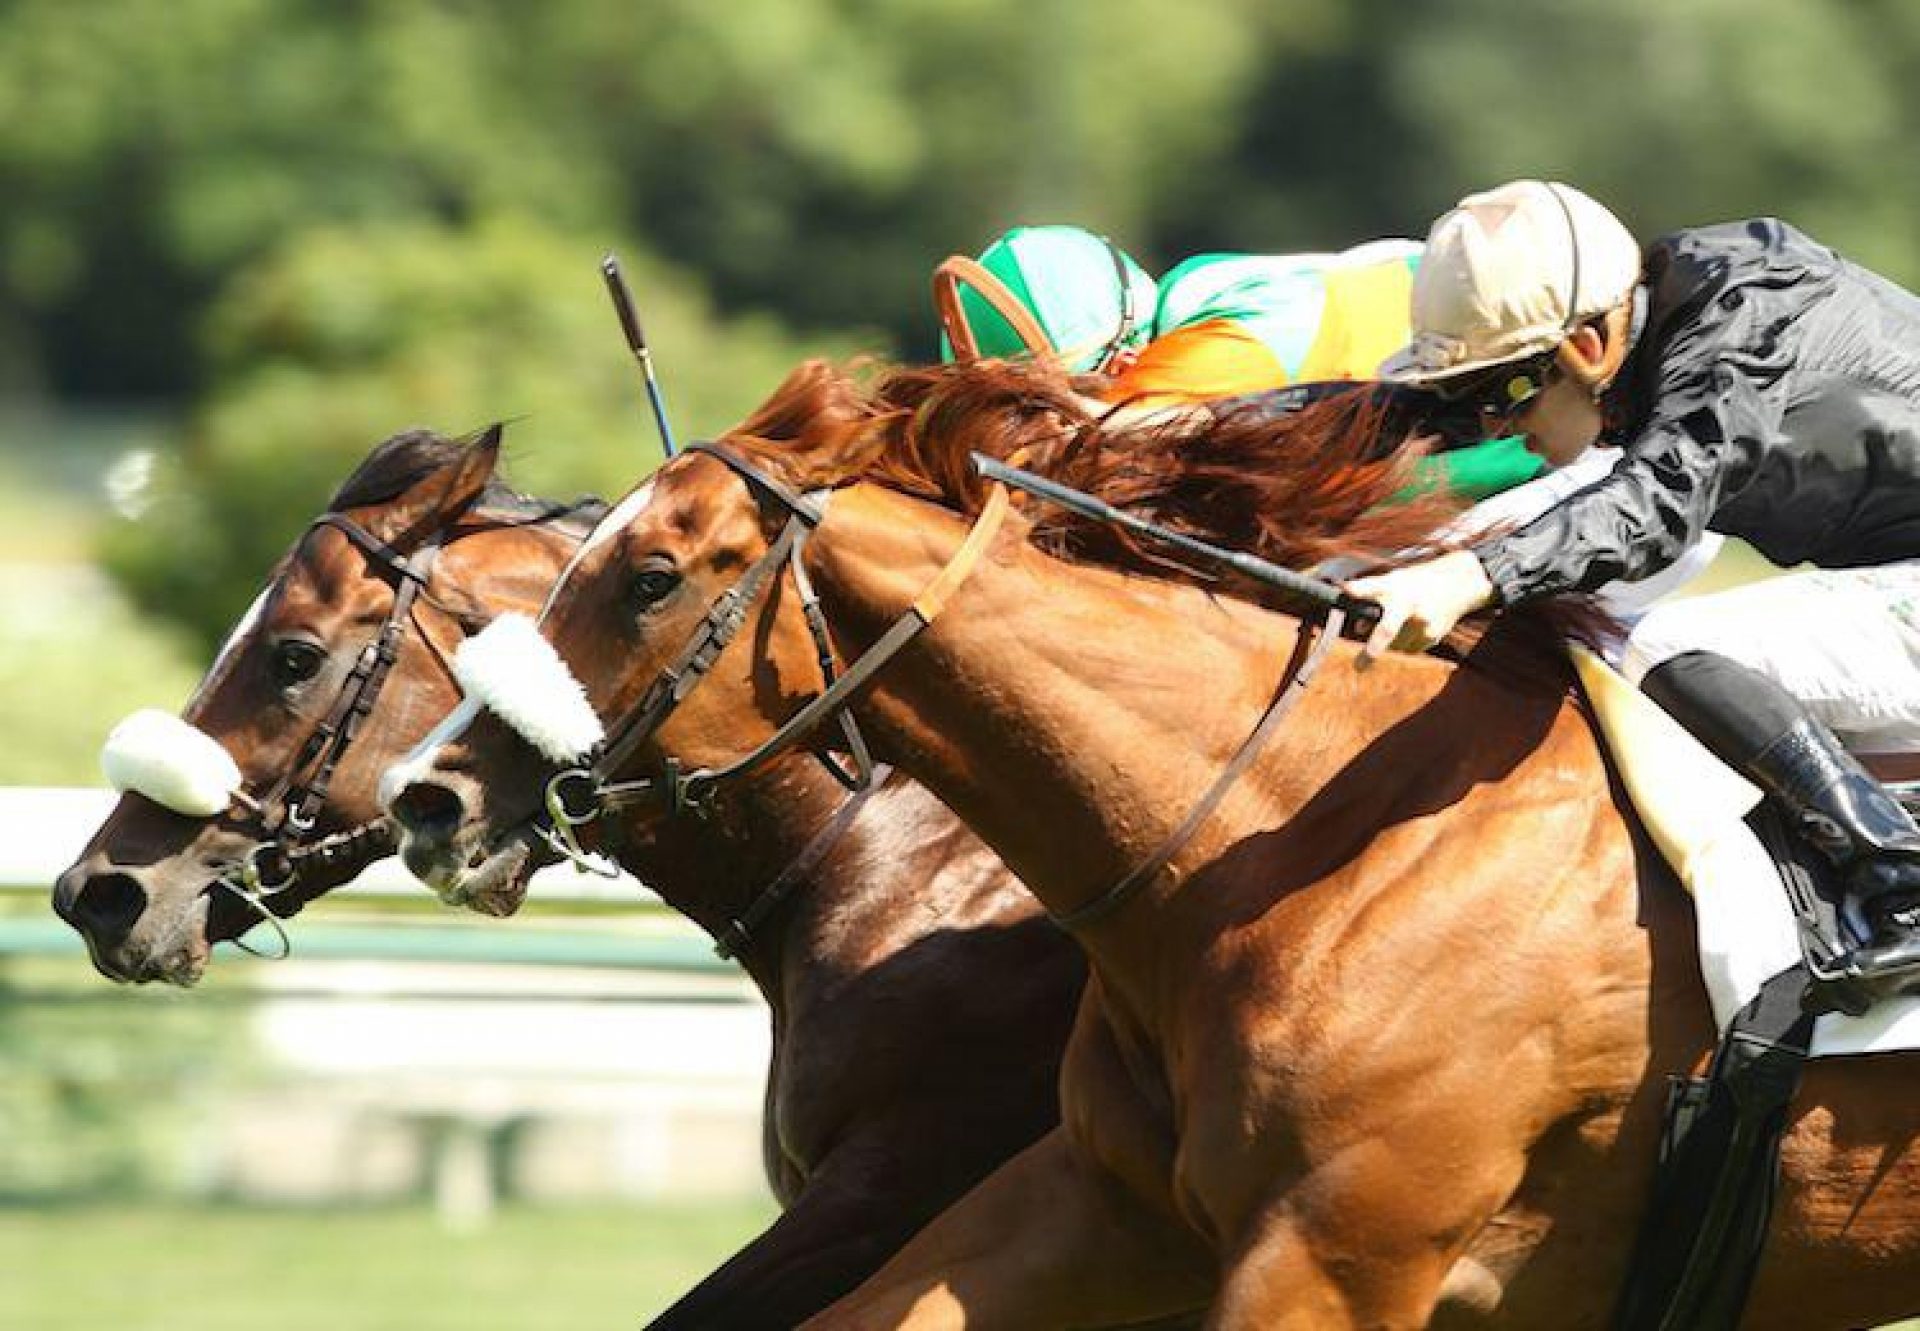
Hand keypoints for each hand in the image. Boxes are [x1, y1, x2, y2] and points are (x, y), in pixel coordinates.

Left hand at [1343, 551, 1495, 664]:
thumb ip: (1372, 602)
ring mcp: (1424, 622)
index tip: (1347, 590)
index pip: (1375, 586)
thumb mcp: (1393, 582)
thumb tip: (1359, 629)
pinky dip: (1406, 643)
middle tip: (1358, 668)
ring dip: (1390, 642)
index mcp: (1397, 587)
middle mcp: (1410, 605)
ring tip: (1400, 624)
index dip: (1360, 589)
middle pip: (1387, 631)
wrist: (1456, 584)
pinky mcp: (1434, 635)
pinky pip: (1410, 648)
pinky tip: (1415, 627)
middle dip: (1371, 652)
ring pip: (1395, 645)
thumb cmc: (1415, 583)